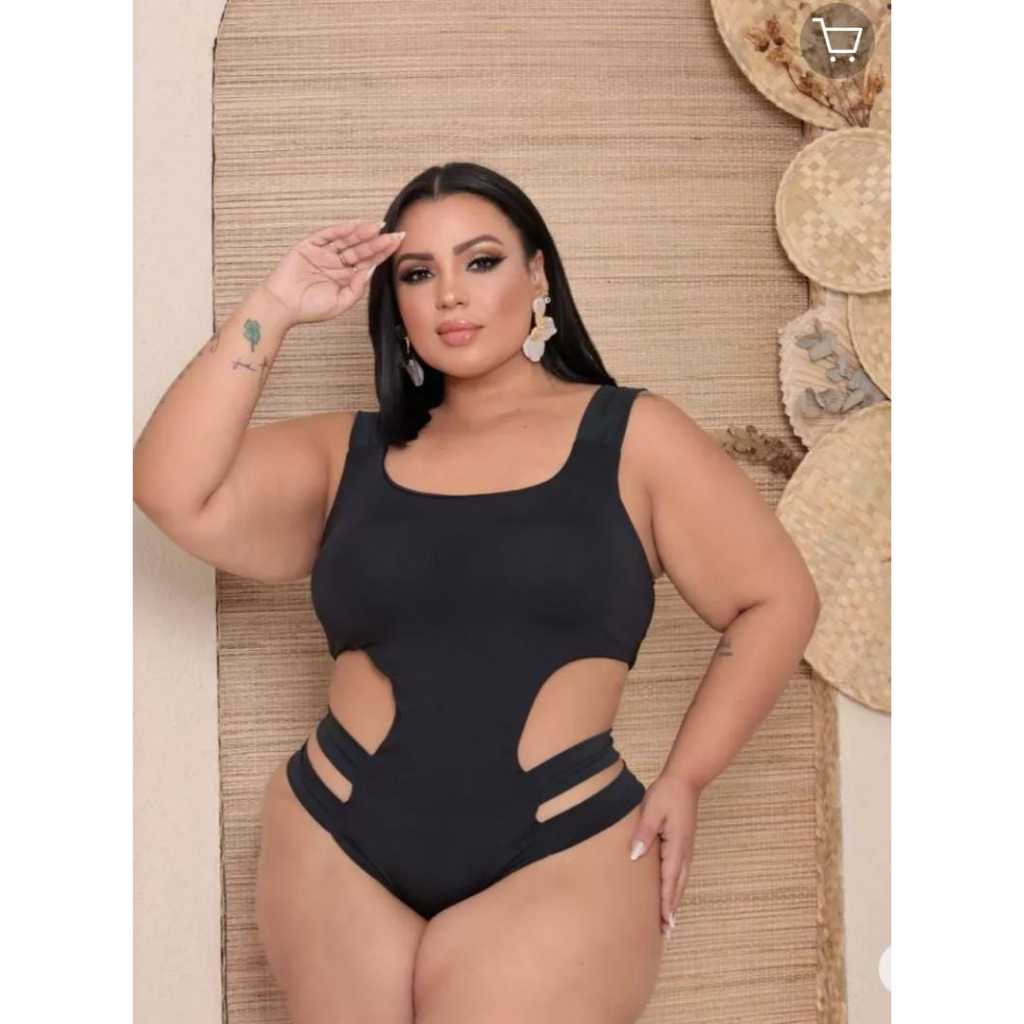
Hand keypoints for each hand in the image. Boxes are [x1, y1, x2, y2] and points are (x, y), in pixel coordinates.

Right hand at [260, 218, 404, 325]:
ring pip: (345, 240)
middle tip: (395, 234)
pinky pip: (326, 235)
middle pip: (360, 249)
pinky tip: (353, 226)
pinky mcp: (308, 246)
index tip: (398, 244)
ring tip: (376, 227)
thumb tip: (370, 271)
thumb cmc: (310, 308)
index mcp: (345, 276)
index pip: (367, 261)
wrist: (283, 306)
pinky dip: (339, 230)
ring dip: (361, 233)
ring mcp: (322, 253)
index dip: (382, 252)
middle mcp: (336, 263)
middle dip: (377, 242)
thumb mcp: (341, 302)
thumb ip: (357, 287)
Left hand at [627, 771, 700, 939]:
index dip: (666, 903)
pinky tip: (670, 894)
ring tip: (669, 922)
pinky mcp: (682, 845)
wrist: (685, 781)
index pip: (669, 880)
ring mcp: (685, 850)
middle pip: (677, 887)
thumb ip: (643, 833)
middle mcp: (684, 853)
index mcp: (676, 847)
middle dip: (672, 909)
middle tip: (666, 932)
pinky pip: (679, 873)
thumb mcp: (652, 810)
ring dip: (675, 901)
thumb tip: (635, 856)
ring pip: (680, 881)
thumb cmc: (667, 794)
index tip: (665, 923)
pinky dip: (675, 888)